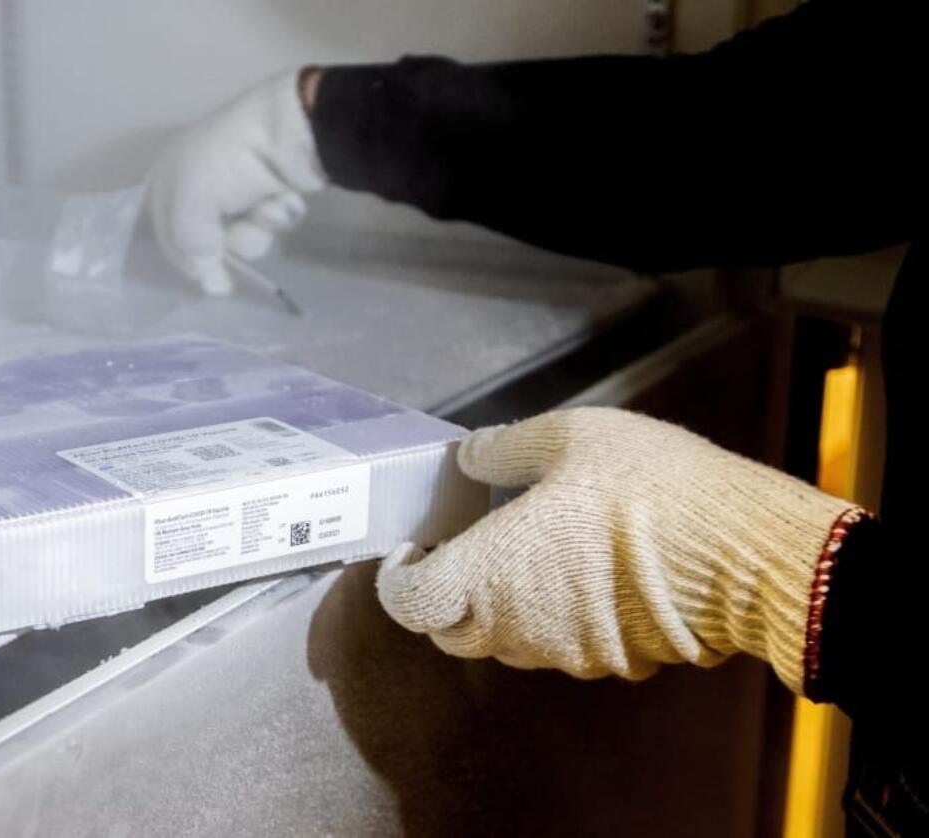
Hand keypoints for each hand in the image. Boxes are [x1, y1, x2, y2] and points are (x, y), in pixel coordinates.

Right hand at [148, 70, 325, 294]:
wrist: (288, 129)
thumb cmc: (227, 163)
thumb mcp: (190, 204)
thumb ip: (190, 246)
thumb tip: (213, 284)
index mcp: (170, 175)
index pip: (167, 232)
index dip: (184, 258)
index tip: (206, 276)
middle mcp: (202, 182)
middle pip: (210, 240)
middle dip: (230, 242)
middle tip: (242, 234)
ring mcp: (240, 187)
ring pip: (245, 235)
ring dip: (256, 229)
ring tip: (265, 206)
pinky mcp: (272, 190)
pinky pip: (272, 221)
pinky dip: (278, 213)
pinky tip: (284, 195)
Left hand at [376, 407, 863, 691]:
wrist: (746, 553)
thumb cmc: (652, 490)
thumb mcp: (569, 436)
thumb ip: (505, 448)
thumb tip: (470, 456)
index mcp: (490, 572)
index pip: (410, 603)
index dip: (397, 580)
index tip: (409, 552)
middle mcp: (517, 625)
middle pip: (449, 631)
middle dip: (443, 595)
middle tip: (461, 550)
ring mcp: (565, 651)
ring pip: (504, 643)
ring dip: (497, 608)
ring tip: (526, 554)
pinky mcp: (612, 662)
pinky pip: (560, 646)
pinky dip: (552, 617)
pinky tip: (580, 574)